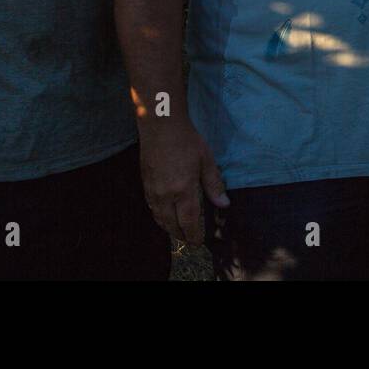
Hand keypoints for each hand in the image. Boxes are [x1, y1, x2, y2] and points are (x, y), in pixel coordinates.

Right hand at [136, 118, 229, 245]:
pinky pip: (151, 207)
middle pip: (171, 224)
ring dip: (168, 227)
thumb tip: (224, 204)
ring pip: (159, 218)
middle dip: (180, 235)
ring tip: (177, 230)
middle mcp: (165, 194)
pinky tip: (164, 214)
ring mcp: (152, 190)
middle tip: (189, 239)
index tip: (199, 242)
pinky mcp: (145, 183)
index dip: (194, 235)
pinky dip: (159, 216)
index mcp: (183, 190)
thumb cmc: (187, 140)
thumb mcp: (206, 160)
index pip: (188, 221)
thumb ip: (214, 184)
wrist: (160, 126)